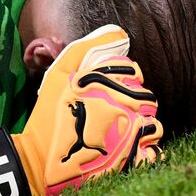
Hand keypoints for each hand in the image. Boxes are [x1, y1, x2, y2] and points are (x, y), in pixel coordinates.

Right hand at [0, 25, 162, 195]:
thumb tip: (119, 33)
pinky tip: (129, 149)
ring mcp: (128, 136)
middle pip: (147, 97)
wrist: (40, 163)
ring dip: (143, 126)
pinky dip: (146, 150)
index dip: (121, 79)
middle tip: (110, 113)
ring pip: (155, 124)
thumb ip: (85, 49)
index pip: (133, 72)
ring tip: (121, 131)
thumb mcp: (58, 76)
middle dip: (133, 102)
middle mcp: (121, 107)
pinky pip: (153, 153)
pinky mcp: (129, 162)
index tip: (105, 91)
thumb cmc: (47, 117)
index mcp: (108, 86)